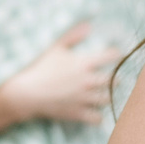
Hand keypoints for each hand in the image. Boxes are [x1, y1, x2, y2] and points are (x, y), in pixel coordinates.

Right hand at [0, 24, 118, 125]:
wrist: (26, 93)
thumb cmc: (40, 68)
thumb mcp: (55, 48)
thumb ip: (72, 36)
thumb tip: (88, 25)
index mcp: (84, 63)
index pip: (110, 57)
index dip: (116, 55)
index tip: (118, 55)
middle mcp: (88, 81)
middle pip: (114, 80)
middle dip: (116, 79)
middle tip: (114, 79)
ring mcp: (84, 98)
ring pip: (108, 99)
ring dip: (109, 96)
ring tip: (106, 95)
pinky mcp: (77, 113)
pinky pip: (97, 118)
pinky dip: (98, 116)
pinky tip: (95, 112)